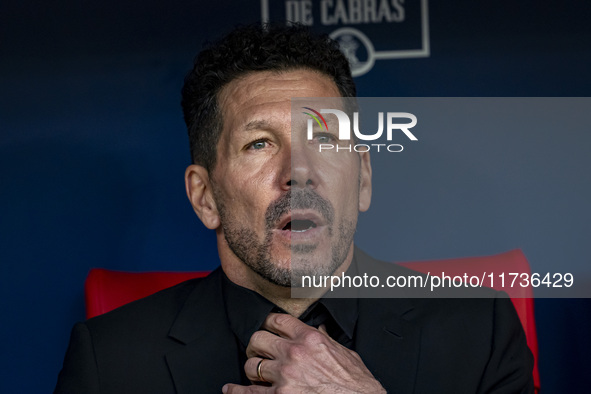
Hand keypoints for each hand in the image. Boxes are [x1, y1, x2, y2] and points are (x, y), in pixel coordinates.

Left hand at [222, 313, 385, 392]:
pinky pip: (249, 392)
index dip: (268, 322)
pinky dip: (236, 391)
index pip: (277, 320)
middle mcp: (294, 354)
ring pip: (251, 365)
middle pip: (258, 339)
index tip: (266, 326)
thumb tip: (319, 330)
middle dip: (256, 344)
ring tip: (255, 371)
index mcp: (310, 338)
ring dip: (252, 368)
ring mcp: (284, 376)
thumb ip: (326, 340)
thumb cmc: (356, 383)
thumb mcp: (345, 353)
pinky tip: (230, 389)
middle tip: (259, 350)